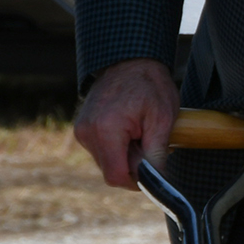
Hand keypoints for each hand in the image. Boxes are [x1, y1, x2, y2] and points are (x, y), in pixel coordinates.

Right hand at [74, 58, 178, 188]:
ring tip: (140, 134)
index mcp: (105, 130)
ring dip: (126, 157)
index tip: (153, 172)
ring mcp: (82, 130)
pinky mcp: (82, 129)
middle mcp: (87, 132)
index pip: (116, 177)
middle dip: (133, 167)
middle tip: (149, 145)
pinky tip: (130, 132)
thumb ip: (156, 155)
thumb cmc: (150, 87)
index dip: (136, 181)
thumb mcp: (162, 121)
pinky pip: (102, 151)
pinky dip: (118, 149)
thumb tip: (158, 182)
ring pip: (107, 163)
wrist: (130, 61)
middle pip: (111, 171)